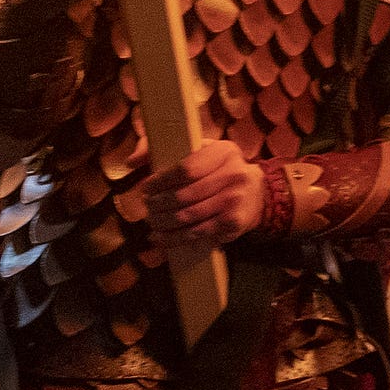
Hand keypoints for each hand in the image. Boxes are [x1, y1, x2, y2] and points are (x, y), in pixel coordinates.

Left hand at [144, 139, 267, 245]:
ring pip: (187, 216)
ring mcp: (234, 200)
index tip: (146, 187)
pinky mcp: (232, 222)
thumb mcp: (203, 151)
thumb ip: (166, 150)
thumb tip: (132, 160)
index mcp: (224, 152)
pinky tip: (159, 237)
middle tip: (147, 206)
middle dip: (158, 204)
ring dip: (162, 222)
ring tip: (151, 221)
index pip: (186, 169)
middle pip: (184, 195)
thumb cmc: (220, 170)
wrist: (257, 193)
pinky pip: (195, 233)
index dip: (161, 181)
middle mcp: (233, 174)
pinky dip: (172, 239)